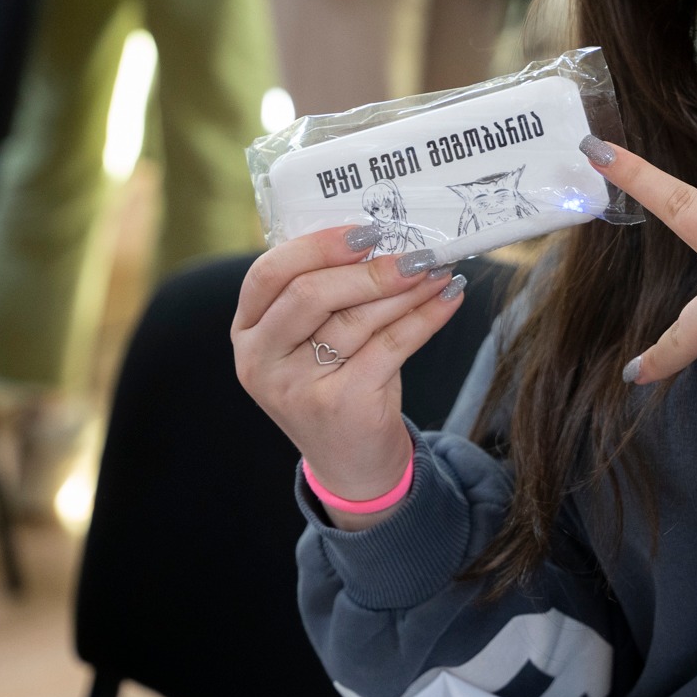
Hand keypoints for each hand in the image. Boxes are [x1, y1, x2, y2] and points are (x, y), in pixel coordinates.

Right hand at [231, 227, 466, 527]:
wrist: (351, 465)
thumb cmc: (336, 384)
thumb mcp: (314, 340)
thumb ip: (329, 293)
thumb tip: (386, 238)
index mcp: (248, 331)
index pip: (268, 274)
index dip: (318, 246)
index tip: (366, 231)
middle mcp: (261, 361)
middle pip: (310, 294)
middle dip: (368, 269)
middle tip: (413, 253)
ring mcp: (297, 388)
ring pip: (357, 319)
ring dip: (406, 288)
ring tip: (439, 269)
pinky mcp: (341, 406)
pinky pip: (391, 346)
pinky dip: (425, 316)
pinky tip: (449, 298)